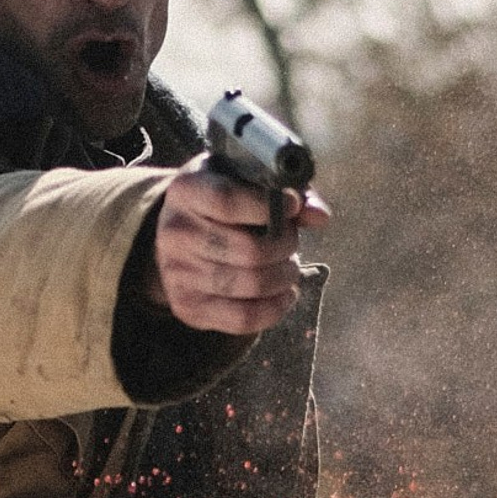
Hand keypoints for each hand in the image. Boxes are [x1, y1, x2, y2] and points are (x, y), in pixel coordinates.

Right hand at [146, 164, 329, 338]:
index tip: (293, 205)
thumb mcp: (243, 179)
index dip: (269, 206)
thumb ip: (284, 190)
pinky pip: (244, 318)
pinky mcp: (188, 307)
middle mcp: (176, 233)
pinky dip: (276, 308)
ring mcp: (178, 274)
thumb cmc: (219, 202)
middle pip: (249, 250)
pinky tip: (285, 294)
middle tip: (291, 242)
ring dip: (285, 277)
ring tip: (288, 266)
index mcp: (186, 191)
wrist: (176, 236)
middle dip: (286, 247)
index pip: (228, 201)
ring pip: (252, 284)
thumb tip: (320, 216)